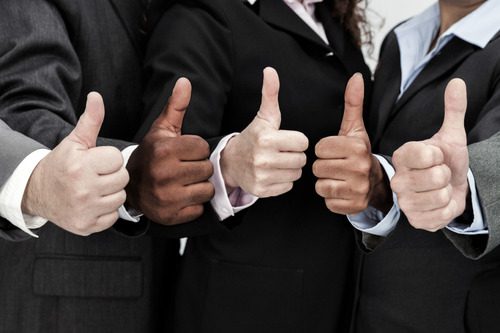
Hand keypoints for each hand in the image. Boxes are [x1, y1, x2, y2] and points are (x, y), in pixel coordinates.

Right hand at [22, 93, 128, 235]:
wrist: (37, 192)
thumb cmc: (61, 165)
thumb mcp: (75, 141)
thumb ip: (90, 120)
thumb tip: (97, 96)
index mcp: (80, 166)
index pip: (117, 159)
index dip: (108, 159)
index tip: (96, 161)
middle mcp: (83, 189)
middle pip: (122, 179)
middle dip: (112, 175)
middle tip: (96, 175)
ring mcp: (85, 210)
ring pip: (120, 198)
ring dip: (111, 193)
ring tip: (95, 189)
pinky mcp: (87, 226)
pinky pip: (113, 217)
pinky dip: (106, 211)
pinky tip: (93, 203)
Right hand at [126, 78, 213, 224]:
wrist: (129, 186)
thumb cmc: (151, 154)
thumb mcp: (162, 129)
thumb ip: (176, 106)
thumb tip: (185, 81)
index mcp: (164, 150)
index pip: (203, 148)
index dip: (196, 150)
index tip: (183, 153)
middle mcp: (164, 174)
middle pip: (207, 169)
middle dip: (199, 168)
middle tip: (184, 168)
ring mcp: (167, 197)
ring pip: (207, 190)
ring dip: (199, 186)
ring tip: (184, 182)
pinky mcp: (170, 215)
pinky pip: (199, 209)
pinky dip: (193, 205)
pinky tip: (180, 197)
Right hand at [220, 67, 308, 196]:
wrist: (231, 161)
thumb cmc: (253, 137)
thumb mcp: (264, 116)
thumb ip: (270, 94)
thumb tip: (270, 70)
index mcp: (267, 139)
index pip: (303, 142)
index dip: (296, 140)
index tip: (284, 139)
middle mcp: (263, 159)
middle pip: (301, 159)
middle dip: (294, 155)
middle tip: (281, 151)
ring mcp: (261, 177)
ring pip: (296, 174)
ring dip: (290, 169)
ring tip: (277, 162)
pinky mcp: (261, 191)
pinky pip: (288, 187)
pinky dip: (282, 182)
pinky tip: (272, 174)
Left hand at [313, 73, 390, 214]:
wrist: (376, 181)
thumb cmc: (358, 152)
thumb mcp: (355, 128)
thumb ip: (353, 103)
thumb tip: (356, 77)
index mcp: (357, 147)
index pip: (319, 148)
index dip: (323, 150)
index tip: (334, 151)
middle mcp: (360, 168)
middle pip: (318, 168)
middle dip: (322, 166)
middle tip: (335, 165)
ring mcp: (358, 189)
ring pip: (320, 186)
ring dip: (325, 182)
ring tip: (337, 177)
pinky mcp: (354, 206)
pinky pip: (328, 202)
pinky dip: (330, 198)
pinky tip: (340, 190)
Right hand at [391, 79, 468, 231]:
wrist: (449, 188)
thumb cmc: (446, 161)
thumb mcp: (451, 136)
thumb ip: (453, 110)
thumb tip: (457, 82)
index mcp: (401, 156)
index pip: (425, 155)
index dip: (439, 156)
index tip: (436, 157)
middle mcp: (397, 180)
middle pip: (436, 177)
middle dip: (447, 175)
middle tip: (440, 174)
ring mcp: (404, 201)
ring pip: (439, 197)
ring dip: (448, 193)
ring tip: (441, 188)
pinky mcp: (415, 220)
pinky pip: (441, 215)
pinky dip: (448, 210)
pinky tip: (440, 204)